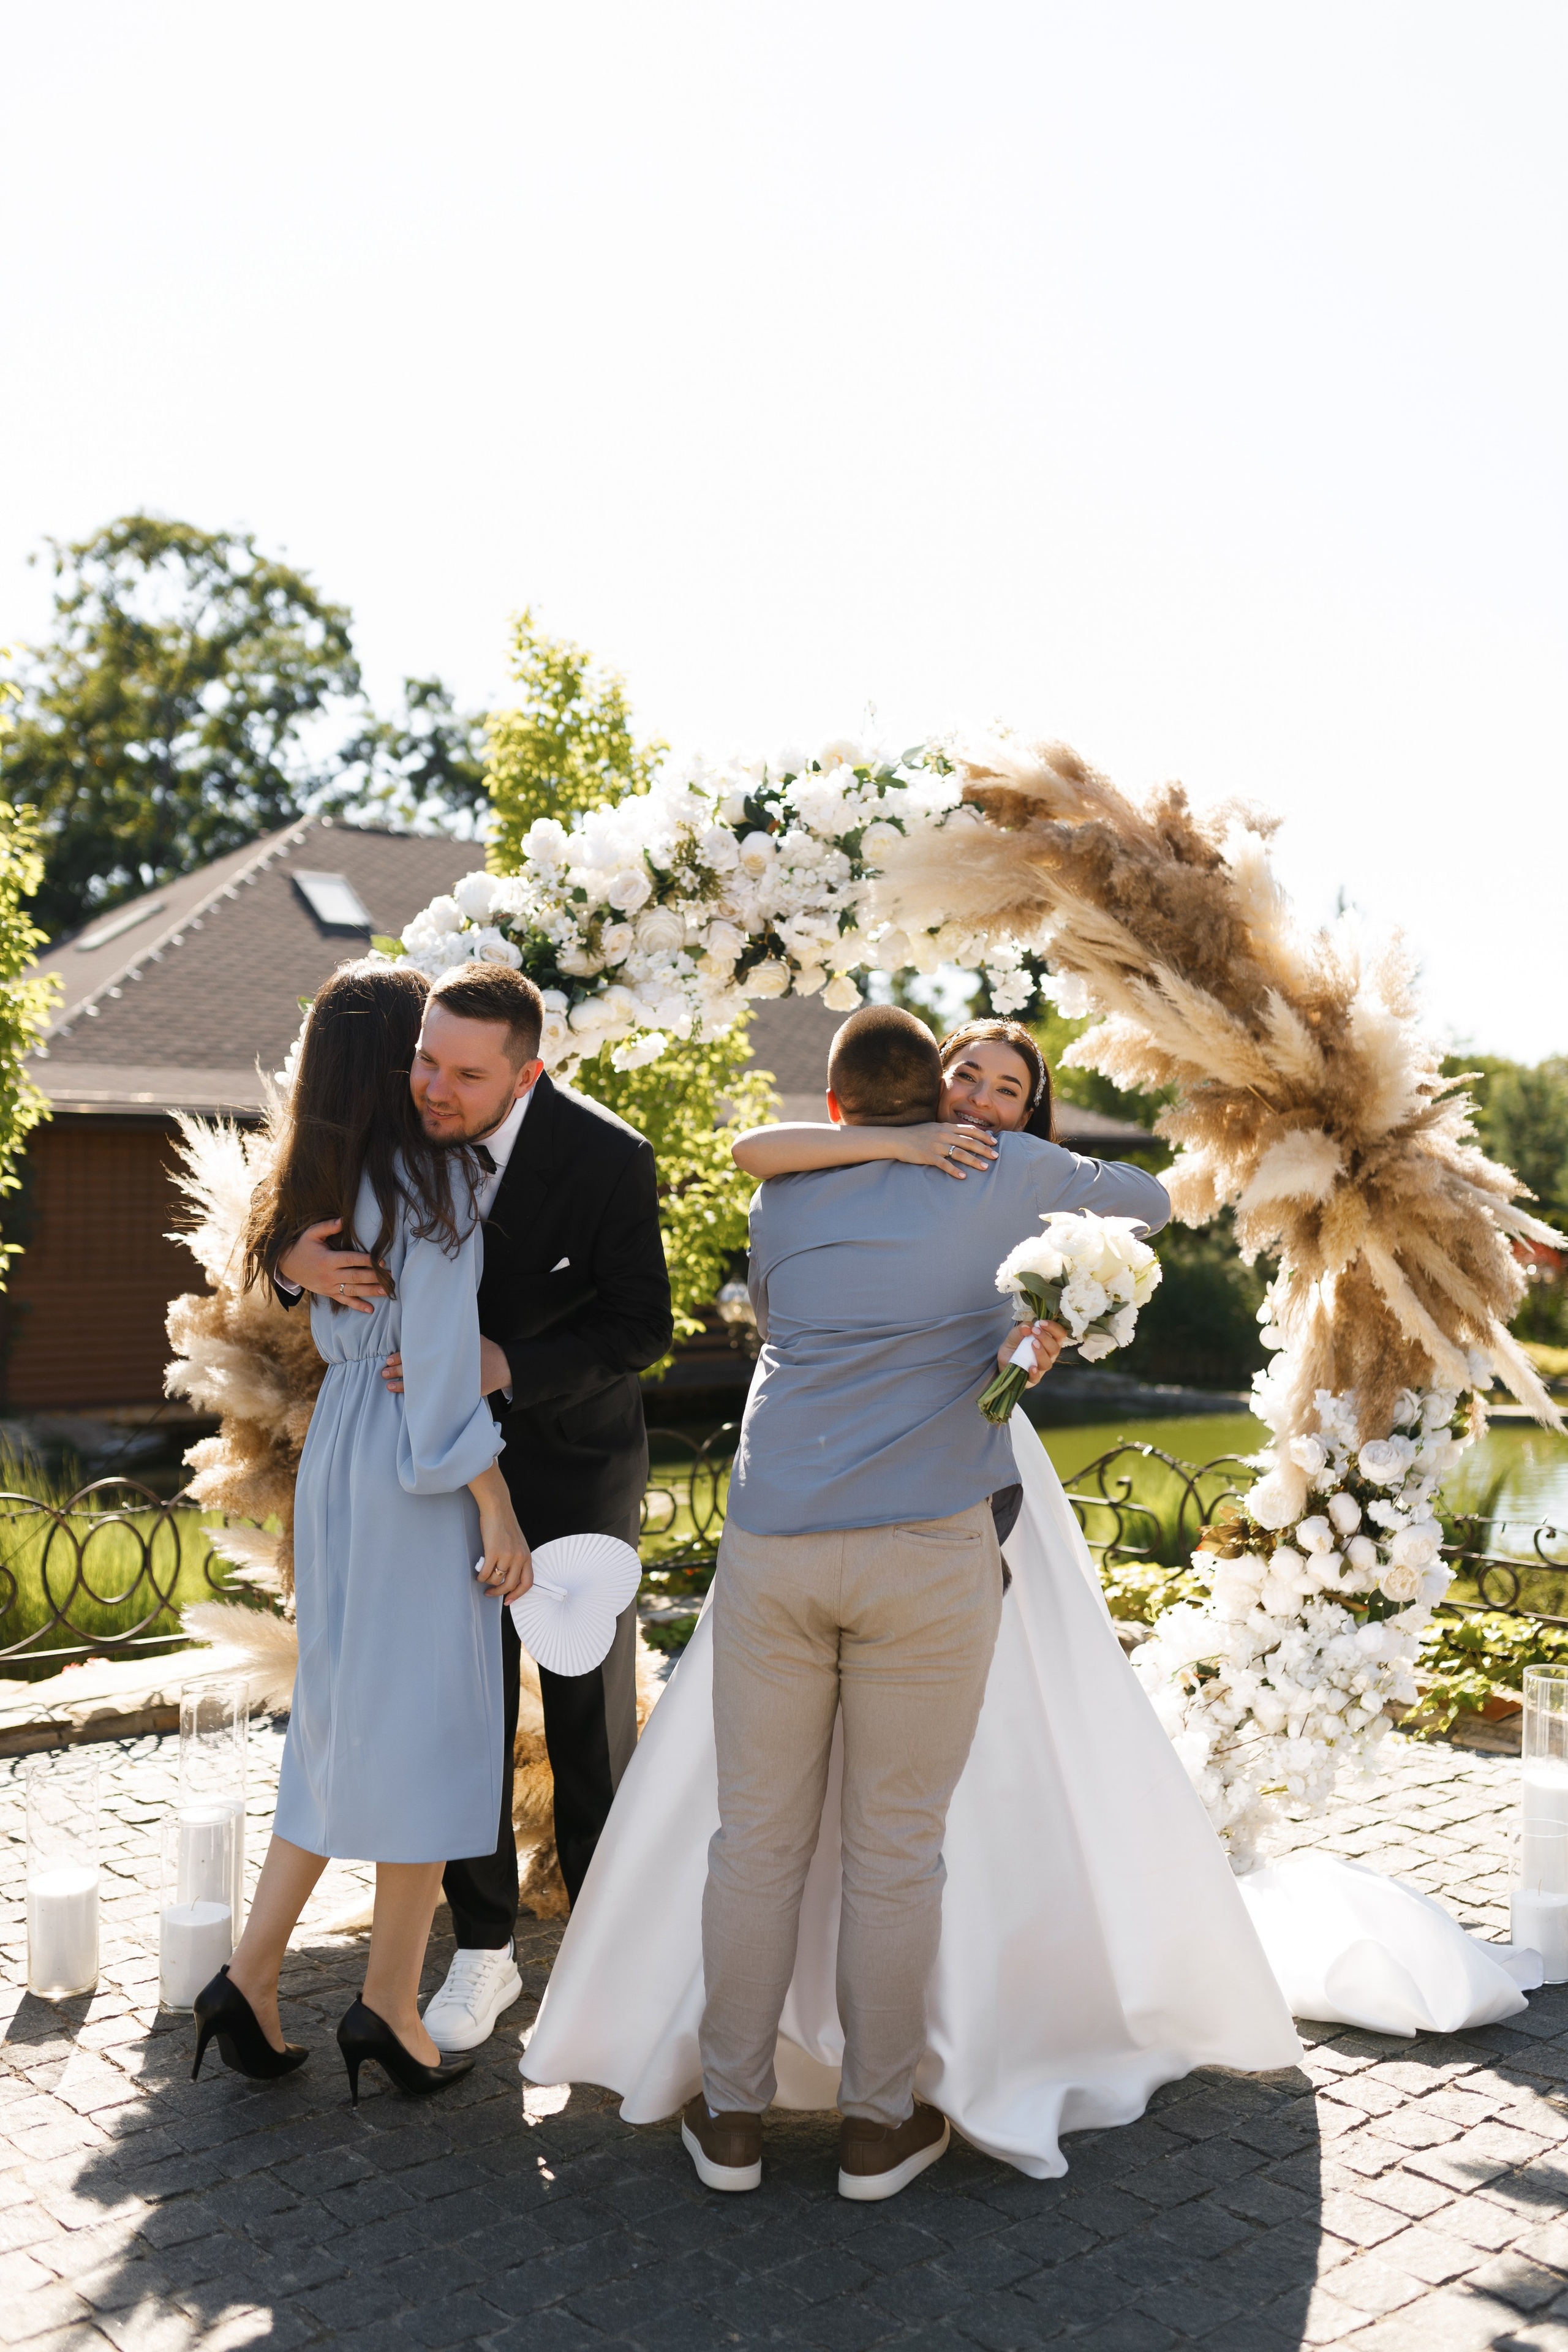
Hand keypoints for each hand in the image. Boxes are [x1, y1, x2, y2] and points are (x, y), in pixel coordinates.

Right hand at [278, 1219, 382, 1313]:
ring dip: (371, 1291)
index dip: (367, 1261)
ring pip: (353, 1290)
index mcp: (327, 1260)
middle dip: (374, 1277)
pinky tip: (371, 1309)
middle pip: (355, 1277)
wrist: (287, 1266)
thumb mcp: (311, 1233)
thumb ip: (328, 1226)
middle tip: (391, 1277)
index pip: (351, 1260)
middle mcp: (329, 1275)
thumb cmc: (302, 1247)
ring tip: (387, 1291)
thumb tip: (344, 1219)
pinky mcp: (329, 1294)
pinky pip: (345, 1301)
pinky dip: (358, 1306)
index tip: (382, 1260)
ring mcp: (329, 1287)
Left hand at [383, 1337, 511, 1399]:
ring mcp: (446, 1382)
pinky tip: (407, 1399)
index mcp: (443, 1351)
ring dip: (402, 1386)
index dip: (400, 1358)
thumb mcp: (465, 1334)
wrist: (501, 1366)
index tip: (389, 1360)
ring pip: (418, 1385)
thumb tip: (432, 1321)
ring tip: (389, 1386)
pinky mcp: (451, 1393)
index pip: (415, 1355)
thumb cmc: (483, 1349)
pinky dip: (417, 1397)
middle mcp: (442, 1367)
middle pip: (413, 1370)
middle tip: (384, 1373)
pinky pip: (430, 1396)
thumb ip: (447, 1331)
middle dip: (397, 1372)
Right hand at [477, 1504, 531, 1601]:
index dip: (518, 1595)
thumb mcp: (518, 1544)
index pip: (527, 1582)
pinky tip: (478, 1573)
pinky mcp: (493, 1552)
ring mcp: (507, 1555)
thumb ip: (517, 1559)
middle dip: (498, 1593)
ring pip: (496, 1580)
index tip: (508, 1600)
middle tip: (489, 1593)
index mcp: (526, 1556)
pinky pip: (486, 1573)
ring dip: (487, 1582)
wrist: (497, 1508)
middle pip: (510, 1585)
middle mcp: (519, 1557)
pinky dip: (480, 1576)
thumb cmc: (505, 1524)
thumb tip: (508, 1577)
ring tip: (483, 1578)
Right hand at [894, 1122, 998, 1178]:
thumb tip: (962, 1135)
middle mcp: (943, 1135)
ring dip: (974, 1160)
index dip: (983, 1136)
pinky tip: (963, 1177)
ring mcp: (936, 1145)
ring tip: (985, 1167)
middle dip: (984, 1149)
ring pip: (959, 1153)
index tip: (994, 1142)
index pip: (970, 1130)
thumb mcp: (934, 1128)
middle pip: (968, 1141)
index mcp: (946, 1127)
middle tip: (995, 1156)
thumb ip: (948, 1131)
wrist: (897, 1139)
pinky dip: (954, 1171)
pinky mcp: (928, 1156)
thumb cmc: (916, 1135)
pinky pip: (944, 1164)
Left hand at [999, 1319, 1067, 1386]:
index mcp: (1050, 1342)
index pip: (1060, 1335)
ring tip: (1033, 1344)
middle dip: (1046, 1338)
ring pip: (1047, 1363)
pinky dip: (1034, 1373)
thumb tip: (1028, 1327)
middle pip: (1055, 1349)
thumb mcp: (1017, 1332)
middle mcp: (1049, 1355)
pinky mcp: (1032, 1378)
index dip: (1054, 1328)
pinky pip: (1037, 1378)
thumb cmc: (1015, 1343)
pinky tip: (1030, 1366)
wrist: (1004, 1357)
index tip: (1041, 1322)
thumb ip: (1022, 1328)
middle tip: (1035, 1331)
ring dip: (1041, 1353)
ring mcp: (1041, 1368)